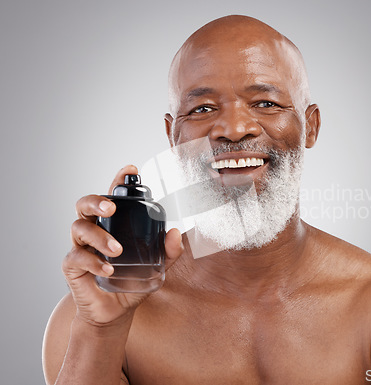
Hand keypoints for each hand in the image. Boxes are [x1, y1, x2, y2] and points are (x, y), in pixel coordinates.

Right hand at [63, 165, 183, 325]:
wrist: (116, 311)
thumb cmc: (132, 281)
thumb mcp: (157, 266)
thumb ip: (168, 251)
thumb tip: (174, 232)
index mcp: (113, 224)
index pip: (112, 196)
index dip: (118, 180)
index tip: (131, 170)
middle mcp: (94, 229)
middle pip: (85, 204)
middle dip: (96, 201)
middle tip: (112, 208)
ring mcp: (80, 246)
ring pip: (79, 228)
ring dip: (99, 237)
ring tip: (117, 251)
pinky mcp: (72, 265)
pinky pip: (77, 257)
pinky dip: (94, 262)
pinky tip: (108, 270)